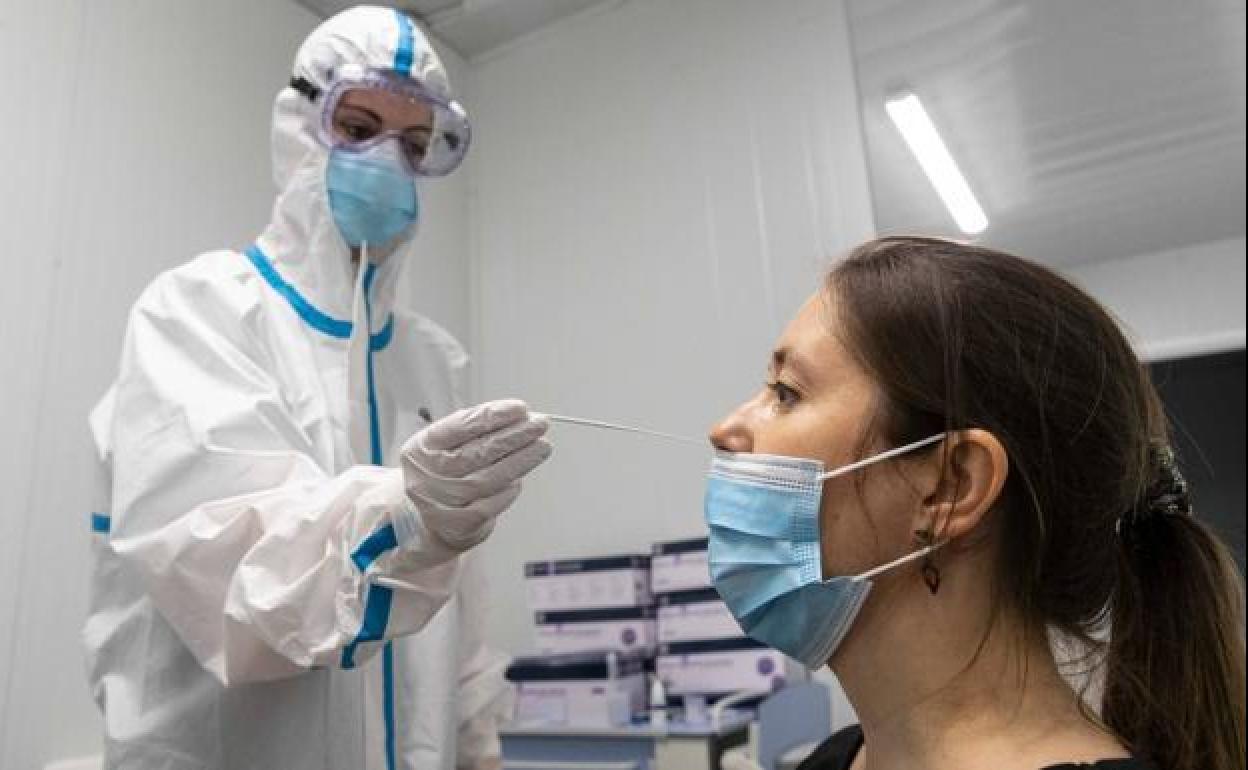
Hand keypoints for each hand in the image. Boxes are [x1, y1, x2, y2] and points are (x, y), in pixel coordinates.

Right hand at [401, 399, 550, 549]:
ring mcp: (442, 502)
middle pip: (476, 452)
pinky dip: (509, 488)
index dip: (492, 416)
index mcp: (422, 448)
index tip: (520, 408)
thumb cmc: (444, 472)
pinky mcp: (459, 524)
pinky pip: (492, 504)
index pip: (460, 427)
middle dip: (513, 436)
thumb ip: (477, 429)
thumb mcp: (446, 445)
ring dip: (520, 461)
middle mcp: (428, 475)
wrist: (427, 518)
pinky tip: (520, 477)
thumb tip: (520, 417)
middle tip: (539, 424)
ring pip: (488, 479)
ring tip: (542, 447)